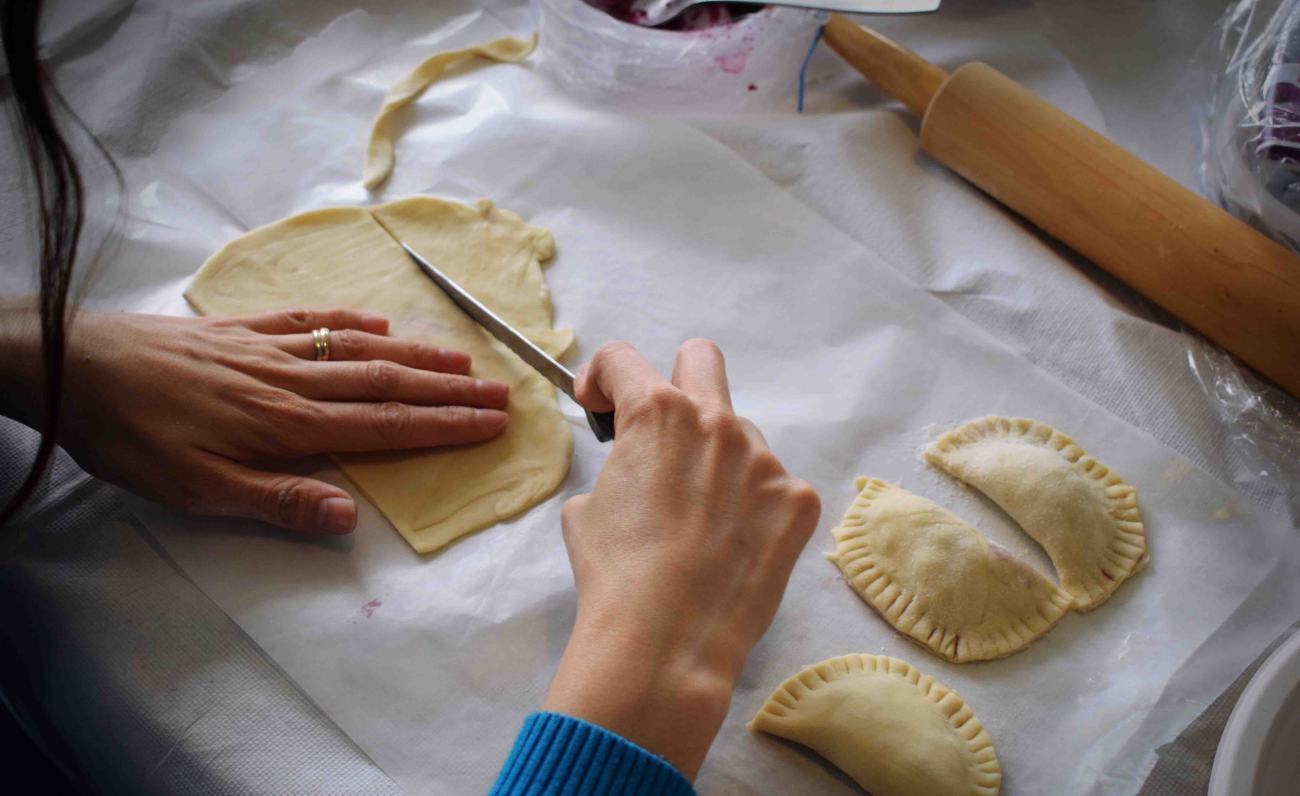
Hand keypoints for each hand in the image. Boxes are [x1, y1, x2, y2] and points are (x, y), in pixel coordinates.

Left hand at [45, 307, 508, 534]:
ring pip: (357, 349)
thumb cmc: (133, 437)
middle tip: (501, 390)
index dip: (443, 425)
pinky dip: (350, 322)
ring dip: (415, 355)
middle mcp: (292, 380)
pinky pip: (310, 321)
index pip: (384, 425)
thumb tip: (350, 518)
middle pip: (386, 383)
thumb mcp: (195, 489)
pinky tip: (376, 324)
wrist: (74, 366)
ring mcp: (269, 348)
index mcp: (288, 424)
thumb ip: (275, 500)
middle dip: (448, 390)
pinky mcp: (241, 330)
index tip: (492, 423)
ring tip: (461, 359)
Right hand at [542, 340, 820, 778]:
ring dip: (717, 462)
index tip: (599, 405)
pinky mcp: (798, 500)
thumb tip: (632, 474)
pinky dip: (751, 507)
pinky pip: (771, 486)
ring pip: (740, 437)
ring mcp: (764, 460)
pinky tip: (732, 547)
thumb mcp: (585, 511)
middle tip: (663, 429)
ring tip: (699, 523)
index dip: (601, 378)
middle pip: (700, 359)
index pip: (623, 359)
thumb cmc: (615, 576)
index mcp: (656, 414)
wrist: (668, 643)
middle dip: (675, 380)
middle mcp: (717, 422)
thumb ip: (614, 469)